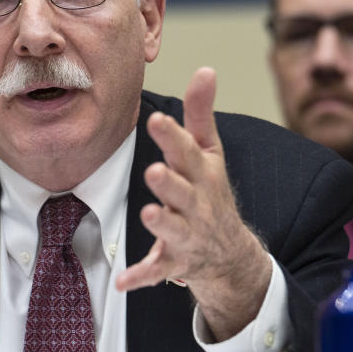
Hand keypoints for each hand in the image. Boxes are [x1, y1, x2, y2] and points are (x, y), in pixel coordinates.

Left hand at [116, 67, 271, 339]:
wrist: (229, 252)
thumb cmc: (210, 190)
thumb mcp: (209, 151)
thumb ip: (201, 112)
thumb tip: (206, 68)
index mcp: (202, 173)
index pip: (188, 152)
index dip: (173, 137)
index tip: (156, 120)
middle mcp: (197, 204)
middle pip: (183, 191)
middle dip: (171, 183)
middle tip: (155, 171)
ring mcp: (188, 234)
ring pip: (174, 229)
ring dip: (162, 222)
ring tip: (147, 213)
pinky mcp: (174, 261)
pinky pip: (157, 270)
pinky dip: (141, 277)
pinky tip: (123, 283)